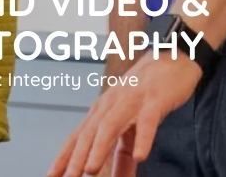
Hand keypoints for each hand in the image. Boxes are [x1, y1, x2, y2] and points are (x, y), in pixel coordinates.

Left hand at [47, 55, 200, 176]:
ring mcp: (132, 101)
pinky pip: (147, 121)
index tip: (51, 175)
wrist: (174, 60)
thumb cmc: (148, 95)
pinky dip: (143, 138)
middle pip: (89, 133)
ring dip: (99, 148)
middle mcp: (112, 104)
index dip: (63, 157)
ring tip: (90, 170)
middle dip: (76, 158)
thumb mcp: (133, 128)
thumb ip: (124, 157)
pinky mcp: (155, 100)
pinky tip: (140, 156)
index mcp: (103, 110)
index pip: (78, 137)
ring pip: (111, 126)